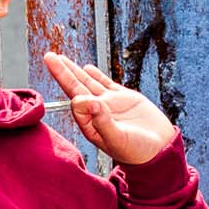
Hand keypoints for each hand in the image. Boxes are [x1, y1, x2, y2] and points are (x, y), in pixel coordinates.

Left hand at [44, 51, 176, 166]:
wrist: (159, 149)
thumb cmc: (138, 152)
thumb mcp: (119, 140)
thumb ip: (103, 122)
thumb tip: (89, 102)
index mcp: (91, 126)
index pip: (78, 106)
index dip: (80, 99)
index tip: (92, 101)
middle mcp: (96, 113)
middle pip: (75, 88)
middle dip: (62, 72)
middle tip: (49, 57)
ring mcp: (109, 104)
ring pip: (88, 82)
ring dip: (74, 70)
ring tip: (60, 58)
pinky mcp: (124, 98)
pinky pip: (106, 83)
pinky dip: (96, 74)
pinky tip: (87, 67)